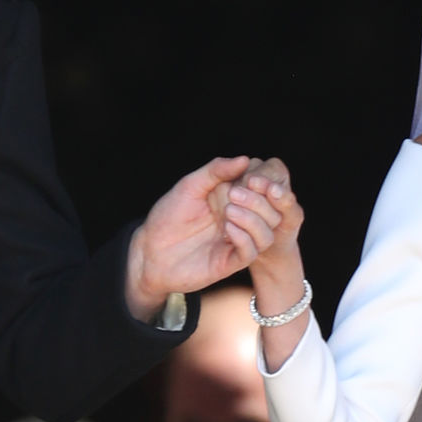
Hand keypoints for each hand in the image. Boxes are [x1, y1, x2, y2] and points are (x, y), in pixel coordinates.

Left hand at [126, 156, 300, 316]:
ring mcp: (236, 242)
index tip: (250, 177)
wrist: (149, 250)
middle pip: (272, 213)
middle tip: (235, 194)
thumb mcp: (190, 186)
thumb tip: (244, 159)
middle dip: (259, 202)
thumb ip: (215, 171)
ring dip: (254, 220)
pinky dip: (244, 238)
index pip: (265, 191)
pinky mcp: (229, 262)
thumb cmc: (167, 216)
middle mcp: (240, 221)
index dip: (264, 184)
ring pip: (267, 234)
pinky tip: (227, 228)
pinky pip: (251, 252)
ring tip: (230, 211)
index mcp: (235, 200)